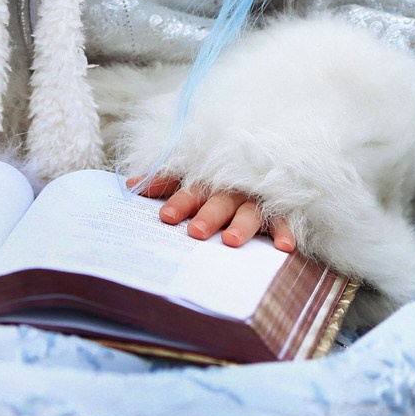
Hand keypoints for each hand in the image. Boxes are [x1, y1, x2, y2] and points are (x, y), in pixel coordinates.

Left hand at [131, 172, 292, 250]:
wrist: (261, 167)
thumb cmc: (216, 183)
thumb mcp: (190, 179)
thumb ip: (164, 182)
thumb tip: (130, 186)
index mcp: (209, 182)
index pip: (192, 190)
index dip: (179, 202)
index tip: (166, 217)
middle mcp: (233, 190)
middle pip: (219, 201)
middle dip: (208, 215)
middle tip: (195, 232)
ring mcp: (256, 200)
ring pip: (250, 210)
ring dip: (242, 224)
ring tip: (231, 241)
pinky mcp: (278, 212)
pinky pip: (283, 221)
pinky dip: (285, 232)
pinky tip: (284, 248)